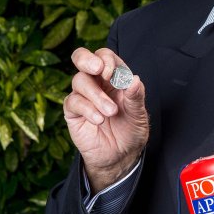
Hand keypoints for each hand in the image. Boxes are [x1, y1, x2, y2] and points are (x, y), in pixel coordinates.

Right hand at [64, 47, 148, 191]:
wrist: (120, 157)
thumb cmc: (130, 132)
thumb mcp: (139, 115)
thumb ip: (136, 97)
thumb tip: (134, 79)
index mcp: (114, 78)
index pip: (105, 56)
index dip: (108, 60)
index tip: (113, 74)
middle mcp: (96, 83)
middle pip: (81, 58)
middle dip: (87, 59)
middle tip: (98, 69)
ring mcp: (83, 97)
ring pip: (79, 81)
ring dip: (96, 95)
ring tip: (111, 112)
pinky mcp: (73, 112)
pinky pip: (73, 102)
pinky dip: (87, 109)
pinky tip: (99, 120)